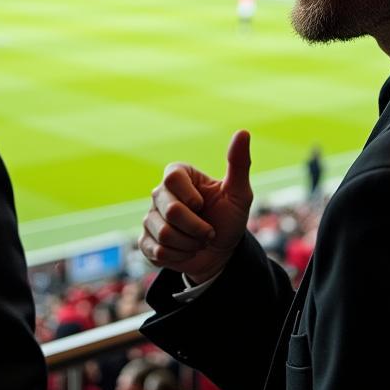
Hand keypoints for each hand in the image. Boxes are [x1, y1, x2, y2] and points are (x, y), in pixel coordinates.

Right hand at [139, 129, 252, 284]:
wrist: (220, 254)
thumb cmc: (229, 219)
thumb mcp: (238, 193)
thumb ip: (239, 163)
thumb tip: (243, 132)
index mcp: (178, 175)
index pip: (171, 178)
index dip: (191, 196)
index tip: (203, 204)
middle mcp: (160, 194)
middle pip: (170, 210)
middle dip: (197, 227)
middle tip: (209, 231)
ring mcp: (150, 218)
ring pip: (164, 234)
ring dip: (190, 244)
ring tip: (197, 241)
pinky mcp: (145, 242)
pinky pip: (157, 251)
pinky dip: (179, 257)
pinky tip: (185, 252)